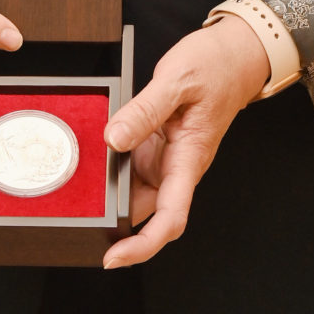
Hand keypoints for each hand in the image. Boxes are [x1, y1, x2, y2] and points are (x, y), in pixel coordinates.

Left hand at [101, 15, 270, 269]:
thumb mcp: (175, 80)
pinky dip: (112, 169)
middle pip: (147, 213)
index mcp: (190, 159)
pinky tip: (92, 162)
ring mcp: (168, 158)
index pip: (169, 218)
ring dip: (111, 194)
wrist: (235, 55)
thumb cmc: (215, 66)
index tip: (113, 257)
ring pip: (136, 191)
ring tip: (80, 188)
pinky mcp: (159, 146)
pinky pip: (134, 167)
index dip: (141, 245)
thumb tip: (114, 139)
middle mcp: (179, 167)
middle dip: (115, 223)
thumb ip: (143, 110)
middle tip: (78, 217)